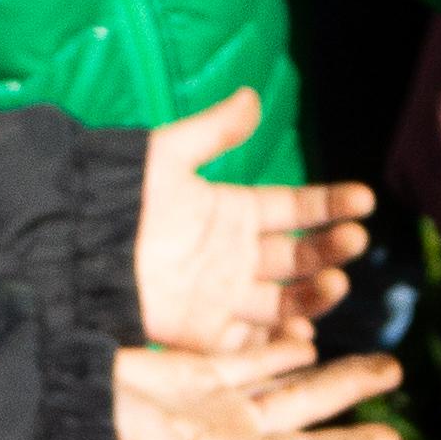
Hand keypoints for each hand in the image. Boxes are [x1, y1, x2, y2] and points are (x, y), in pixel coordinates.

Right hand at [114, 339, 406, 439]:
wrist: (50, 404)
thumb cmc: (95, 435)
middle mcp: (229, 430)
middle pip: (305, 409)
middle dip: (350, 391)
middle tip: (398, 372)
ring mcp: (213, 402)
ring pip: (284, 381)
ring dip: (326, 369)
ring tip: (374, 354)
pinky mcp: (191, 375)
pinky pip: (248, 358)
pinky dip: (278, 347)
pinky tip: (310, 334)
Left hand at [132, 90, 377, 350]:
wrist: (76, 250)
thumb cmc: (117, 198)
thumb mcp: (166, 156)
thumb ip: (212, 131)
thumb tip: (253, 96)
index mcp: (235, 211)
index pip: (297, 208)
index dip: (330, 204)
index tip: (364, 200)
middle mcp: (239, 255)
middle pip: (300, 256)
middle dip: (330, 248)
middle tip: (354, 241)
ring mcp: (226, 296)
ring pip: (286, 300)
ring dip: (316, 294)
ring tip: (336, 282)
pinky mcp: (206, 333)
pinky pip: (253, 342)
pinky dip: (280, 343)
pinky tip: (304, 336)